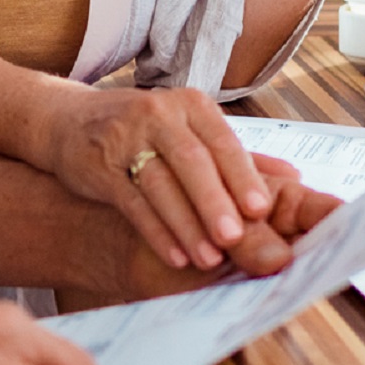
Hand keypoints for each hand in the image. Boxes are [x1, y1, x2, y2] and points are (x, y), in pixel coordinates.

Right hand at [44, 84, 282, 271]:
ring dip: (187, 224)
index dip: (242, 176)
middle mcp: (158, 114)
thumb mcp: (189, 130)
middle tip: (236, 239)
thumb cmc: (142, 130)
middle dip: (215, 202)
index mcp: (190, 105)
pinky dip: (155, 231)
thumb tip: (294, 176)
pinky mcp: (99, 164)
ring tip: (208, 259)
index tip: (262, 210)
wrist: (70, 121)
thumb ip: (237, 155)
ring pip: (161, 184)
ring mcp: (125, 137)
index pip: (222, 140)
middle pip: (191, 160)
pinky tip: (174, 255)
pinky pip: (131, 201)